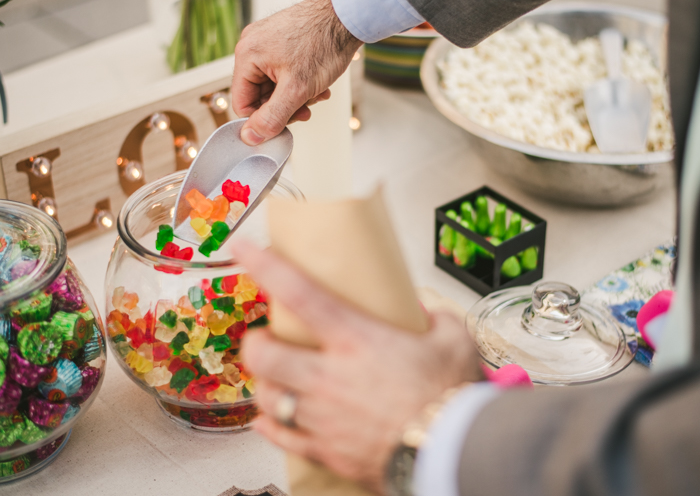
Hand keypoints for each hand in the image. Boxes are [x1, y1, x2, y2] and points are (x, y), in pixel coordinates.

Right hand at [232, 0, 361, 144]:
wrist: (348, 15)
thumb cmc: (324, 43)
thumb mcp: (297, 90)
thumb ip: (272, 117)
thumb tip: (251, 137)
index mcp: (247, 56)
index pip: (242, 103)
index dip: (263, 120)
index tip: (284, 125)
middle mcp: (252, 46)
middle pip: (260, 94)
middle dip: (285, 105)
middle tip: (306, 108)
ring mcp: (268, 41)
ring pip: (275, 85)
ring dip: (297, 96)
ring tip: (317, 94)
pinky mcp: (283, 40)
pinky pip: (284, 72)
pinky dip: (301, 82)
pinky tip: (319, 84)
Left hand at [232, 240, 482, 493]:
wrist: (455, 453)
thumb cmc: (452, 397)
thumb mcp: (454, 339)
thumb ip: (436, 319)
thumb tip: (426, 314)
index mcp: (356, 340)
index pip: (299, 292)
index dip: (266, 265)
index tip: (244, 248)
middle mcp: (329, 377)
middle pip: (262, 354)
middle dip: (255, 342)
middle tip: (265, 337)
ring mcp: (323, 417)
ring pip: (267, 397)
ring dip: (265, 383)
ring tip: (276, 376)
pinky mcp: (328, 451)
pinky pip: (282, 437)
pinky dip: (270, 426)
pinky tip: (269, 419)